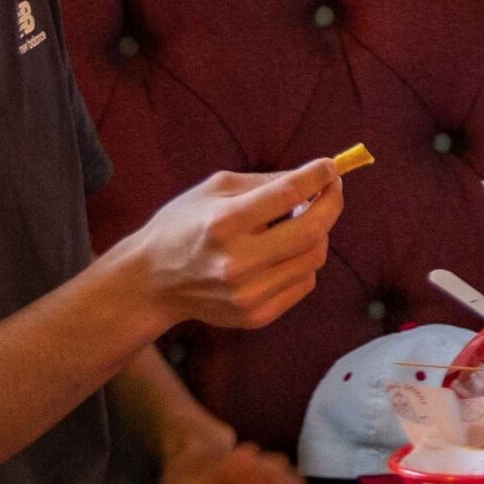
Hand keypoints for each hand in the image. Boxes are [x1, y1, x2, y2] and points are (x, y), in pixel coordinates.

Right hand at [120, 161, 343, 330]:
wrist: (151, 283)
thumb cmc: (183, 227)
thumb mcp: (212, 190)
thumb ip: (264, 183)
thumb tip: (314, 178)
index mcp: (224, 223)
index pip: (288, 195)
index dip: (318, 178)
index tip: (330, 168)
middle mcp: (237, 262)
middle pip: (312, 230)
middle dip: (332, 204)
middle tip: (332, 190)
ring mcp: (249, 294)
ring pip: (314, 258)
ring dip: (317, 233)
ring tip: (299, 221)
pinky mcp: (256, 316)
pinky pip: (304, 282)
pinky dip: (303, 261)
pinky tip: (284, 251)